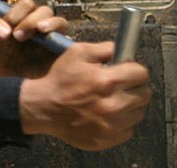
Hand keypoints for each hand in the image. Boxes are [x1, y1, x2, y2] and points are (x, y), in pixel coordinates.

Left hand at [0, 0, 67, 77]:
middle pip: (45, 11)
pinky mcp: (57, 54)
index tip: (9, 25)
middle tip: (18, 36)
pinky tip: (55, 48)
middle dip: (32, 20)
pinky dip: (65, 43)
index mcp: (20, 16)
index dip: (18, 13)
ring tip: (40, 31)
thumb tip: (5, 32)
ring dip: (52, 24)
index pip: (27, 5)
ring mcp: (49, 38)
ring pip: (60, 23)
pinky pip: (68, 45)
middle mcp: (37, 24)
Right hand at [19, 41, 150, 149]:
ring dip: (128, 105)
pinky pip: (128, 129)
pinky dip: (120, 121)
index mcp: (107, 81)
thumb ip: (103, 48)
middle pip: (144, 94)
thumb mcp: (77, 53)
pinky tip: (105, 114)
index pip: (141, 73)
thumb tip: (122, 51)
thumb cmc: (60, 80)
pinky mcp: (109, 138)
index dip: (133, 69)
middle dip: (132, 87)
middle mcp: (113, 104)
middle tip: (118, 86)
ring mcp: (112, 124)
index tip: (126, 71)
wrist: (44, 107)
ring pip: (138, 112)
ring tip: (110, 100)